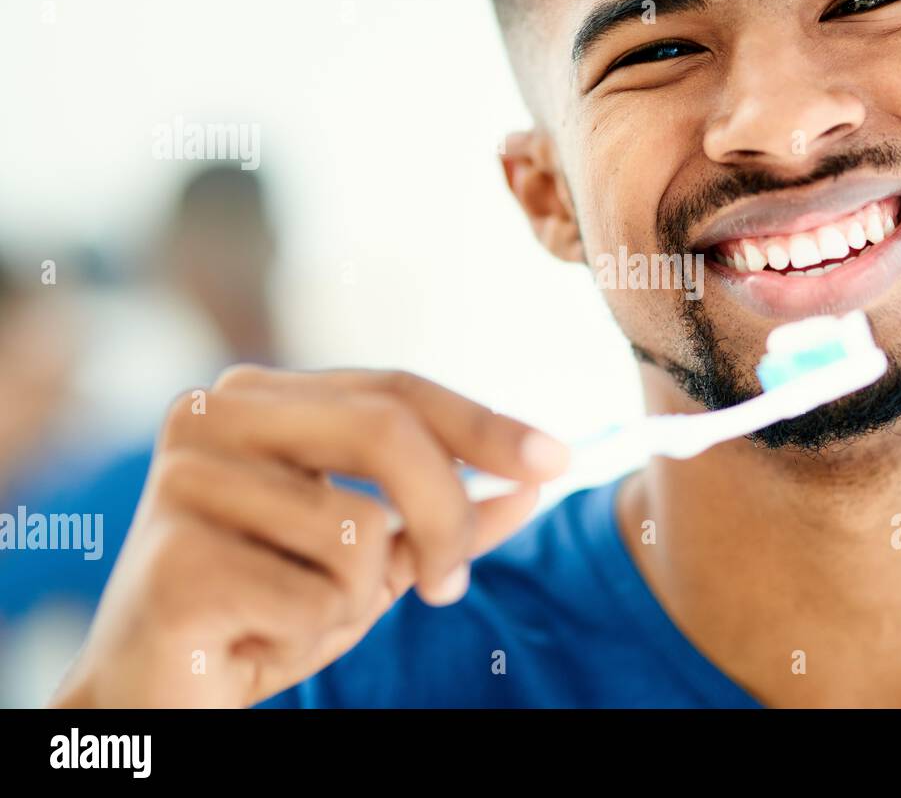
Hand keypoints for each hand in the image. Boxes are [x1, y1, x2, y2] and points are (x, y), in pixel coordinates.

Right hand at [51, 367, 568, 706]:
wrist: (158, 695)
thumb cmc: (267, 613)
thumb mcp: (375, 558)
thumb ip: (448, 515)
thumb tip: (536, 481)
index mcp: (258, 397)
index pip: (395, 389)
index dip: (484, 425)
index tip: (558, 461)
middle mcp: (210, 415)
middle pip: (386, 431)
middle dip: (446, 514)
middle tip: (451, 586)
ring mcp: (181, 482)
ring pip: (359, 528)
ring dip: (356, 596)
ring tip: (294, 613)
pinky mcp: (172, 561)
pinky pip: (316, 597)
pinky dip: (312, 634)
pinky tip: (254, 638)